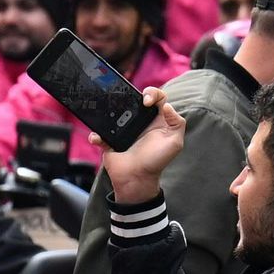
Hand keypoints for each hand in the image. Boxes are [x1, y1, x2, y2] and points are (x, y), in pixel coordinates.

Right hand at [98, 87, 186, 206]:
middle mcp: (140, 122)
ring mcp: (123, 130)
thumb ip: (177, 123)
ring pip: (114, 113)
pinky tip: (98, 138)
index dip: (152, 94)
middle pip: (134, 100)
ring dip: (109, 112)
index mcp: (157, 120)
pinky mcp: (110, 140)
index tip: (146, 102)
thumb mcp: (175, 143)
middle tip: (127, 103)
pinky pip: (100, 133)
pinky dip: (97, 135)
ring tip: (110, 120)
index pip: (157, 98)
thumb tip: (166, 105)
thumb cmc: (156, 162)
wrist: (137, 179)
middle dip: (129, 96)